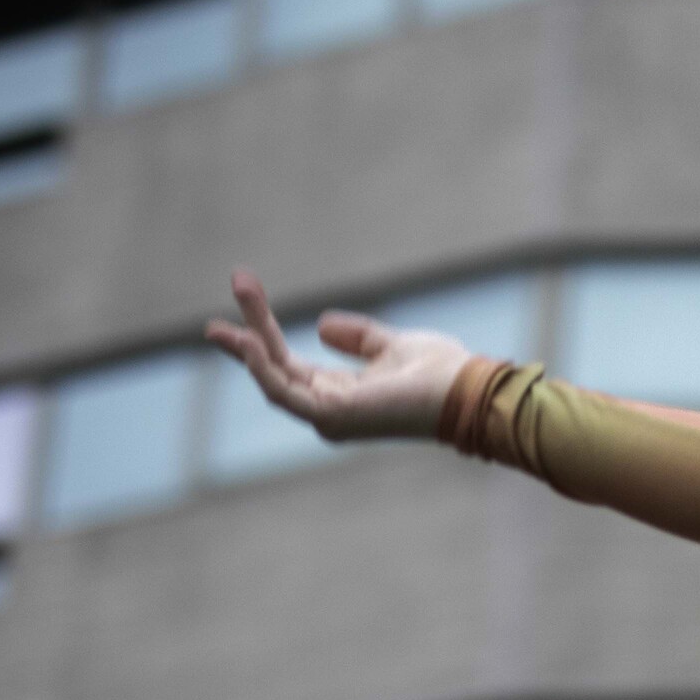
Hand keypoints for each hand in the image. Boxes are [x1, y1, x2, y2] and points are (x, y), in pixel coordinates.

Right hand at [202, 268, 470, 443]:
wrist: (465, 390)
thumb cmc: (439, 372)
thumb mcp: (390, 345)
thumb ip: (356, 337)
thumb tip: (320, 324)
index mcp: (338, 393)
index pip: (285, 362)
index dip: (261, 330)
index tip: (243, 291)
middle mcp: (326, 409)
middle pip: (273, 366)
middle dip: (248, 329)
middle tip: (235, 283)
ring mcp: (326, 416)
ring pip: (272, 375)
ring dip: (249, 339)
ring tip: (237, 297)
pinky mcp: (331, 416)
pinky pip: (283, 392)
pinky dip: (263, 368)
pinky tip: (251, 339)